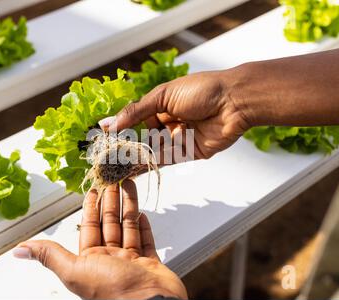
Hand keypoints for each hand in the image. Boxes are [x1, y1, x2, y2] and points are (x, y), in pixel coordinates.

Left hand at [13, 180, 187, 299]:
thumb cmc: (112, 291)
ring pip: (128, 227)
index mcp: (92, 260)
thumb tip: (20, 250)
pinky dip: (144, 227)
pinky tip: (142, 214)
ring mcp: (132, 261)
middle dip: (111, 201)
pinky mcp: (150, 263)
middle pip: (110, 224)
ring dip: (128, 206)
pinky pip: (146, 241)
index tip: (93, 190)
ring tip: (129, 186)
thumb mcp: (75, 270)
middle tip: (112, 181)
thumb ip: (50, 256)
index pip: (90, 227)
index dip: (91, 207)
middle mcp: (111, 259)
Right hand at [102, 71, 250, 159]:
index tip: (105, 137)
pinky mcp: (189, 153)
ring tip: (115, 165)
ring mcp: (179, 138)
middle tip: (107, 155)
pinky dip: (150, 165)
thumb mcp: (163, 96)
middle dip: (127, 146)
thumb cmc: (201, 90)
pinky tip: (133, 169)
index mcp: (162, 105)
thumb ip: (136, 112)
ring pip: (153, 150)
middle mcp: (169, 122)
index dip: (123, 128)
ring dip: (136, 157)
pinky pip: (166, 160)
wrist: (234, 101)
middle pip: (144, 137)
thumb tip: (110, 122)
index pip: (137, 119)